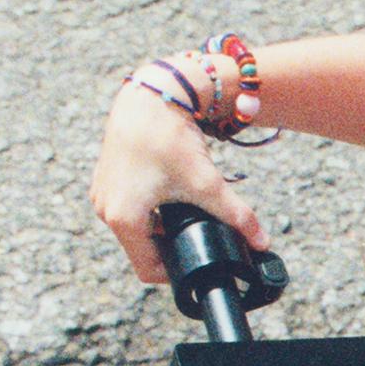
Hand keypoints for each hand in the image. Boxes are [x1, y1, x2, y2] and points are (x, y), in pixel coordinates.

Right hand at [92, 70, 269, 284]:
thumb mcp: (207, 182)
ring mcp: (102, 194)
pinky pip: (126, 208)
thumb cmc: (171, 138)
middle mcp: (106, 210)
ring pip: (134, 229)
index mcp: (124, 219)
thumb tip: (262, 242)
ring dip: (158, 229)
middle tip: (197, 238)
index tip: (198, 261)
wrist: (151, 94)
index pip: (148, 269)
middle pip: (141, 249)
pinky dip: (147, 210)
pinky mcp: (105, 179)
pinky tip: (168, 197)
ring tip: (184, 216)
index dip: (176, 272)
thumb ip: (236, 216)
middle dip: (169, 248)